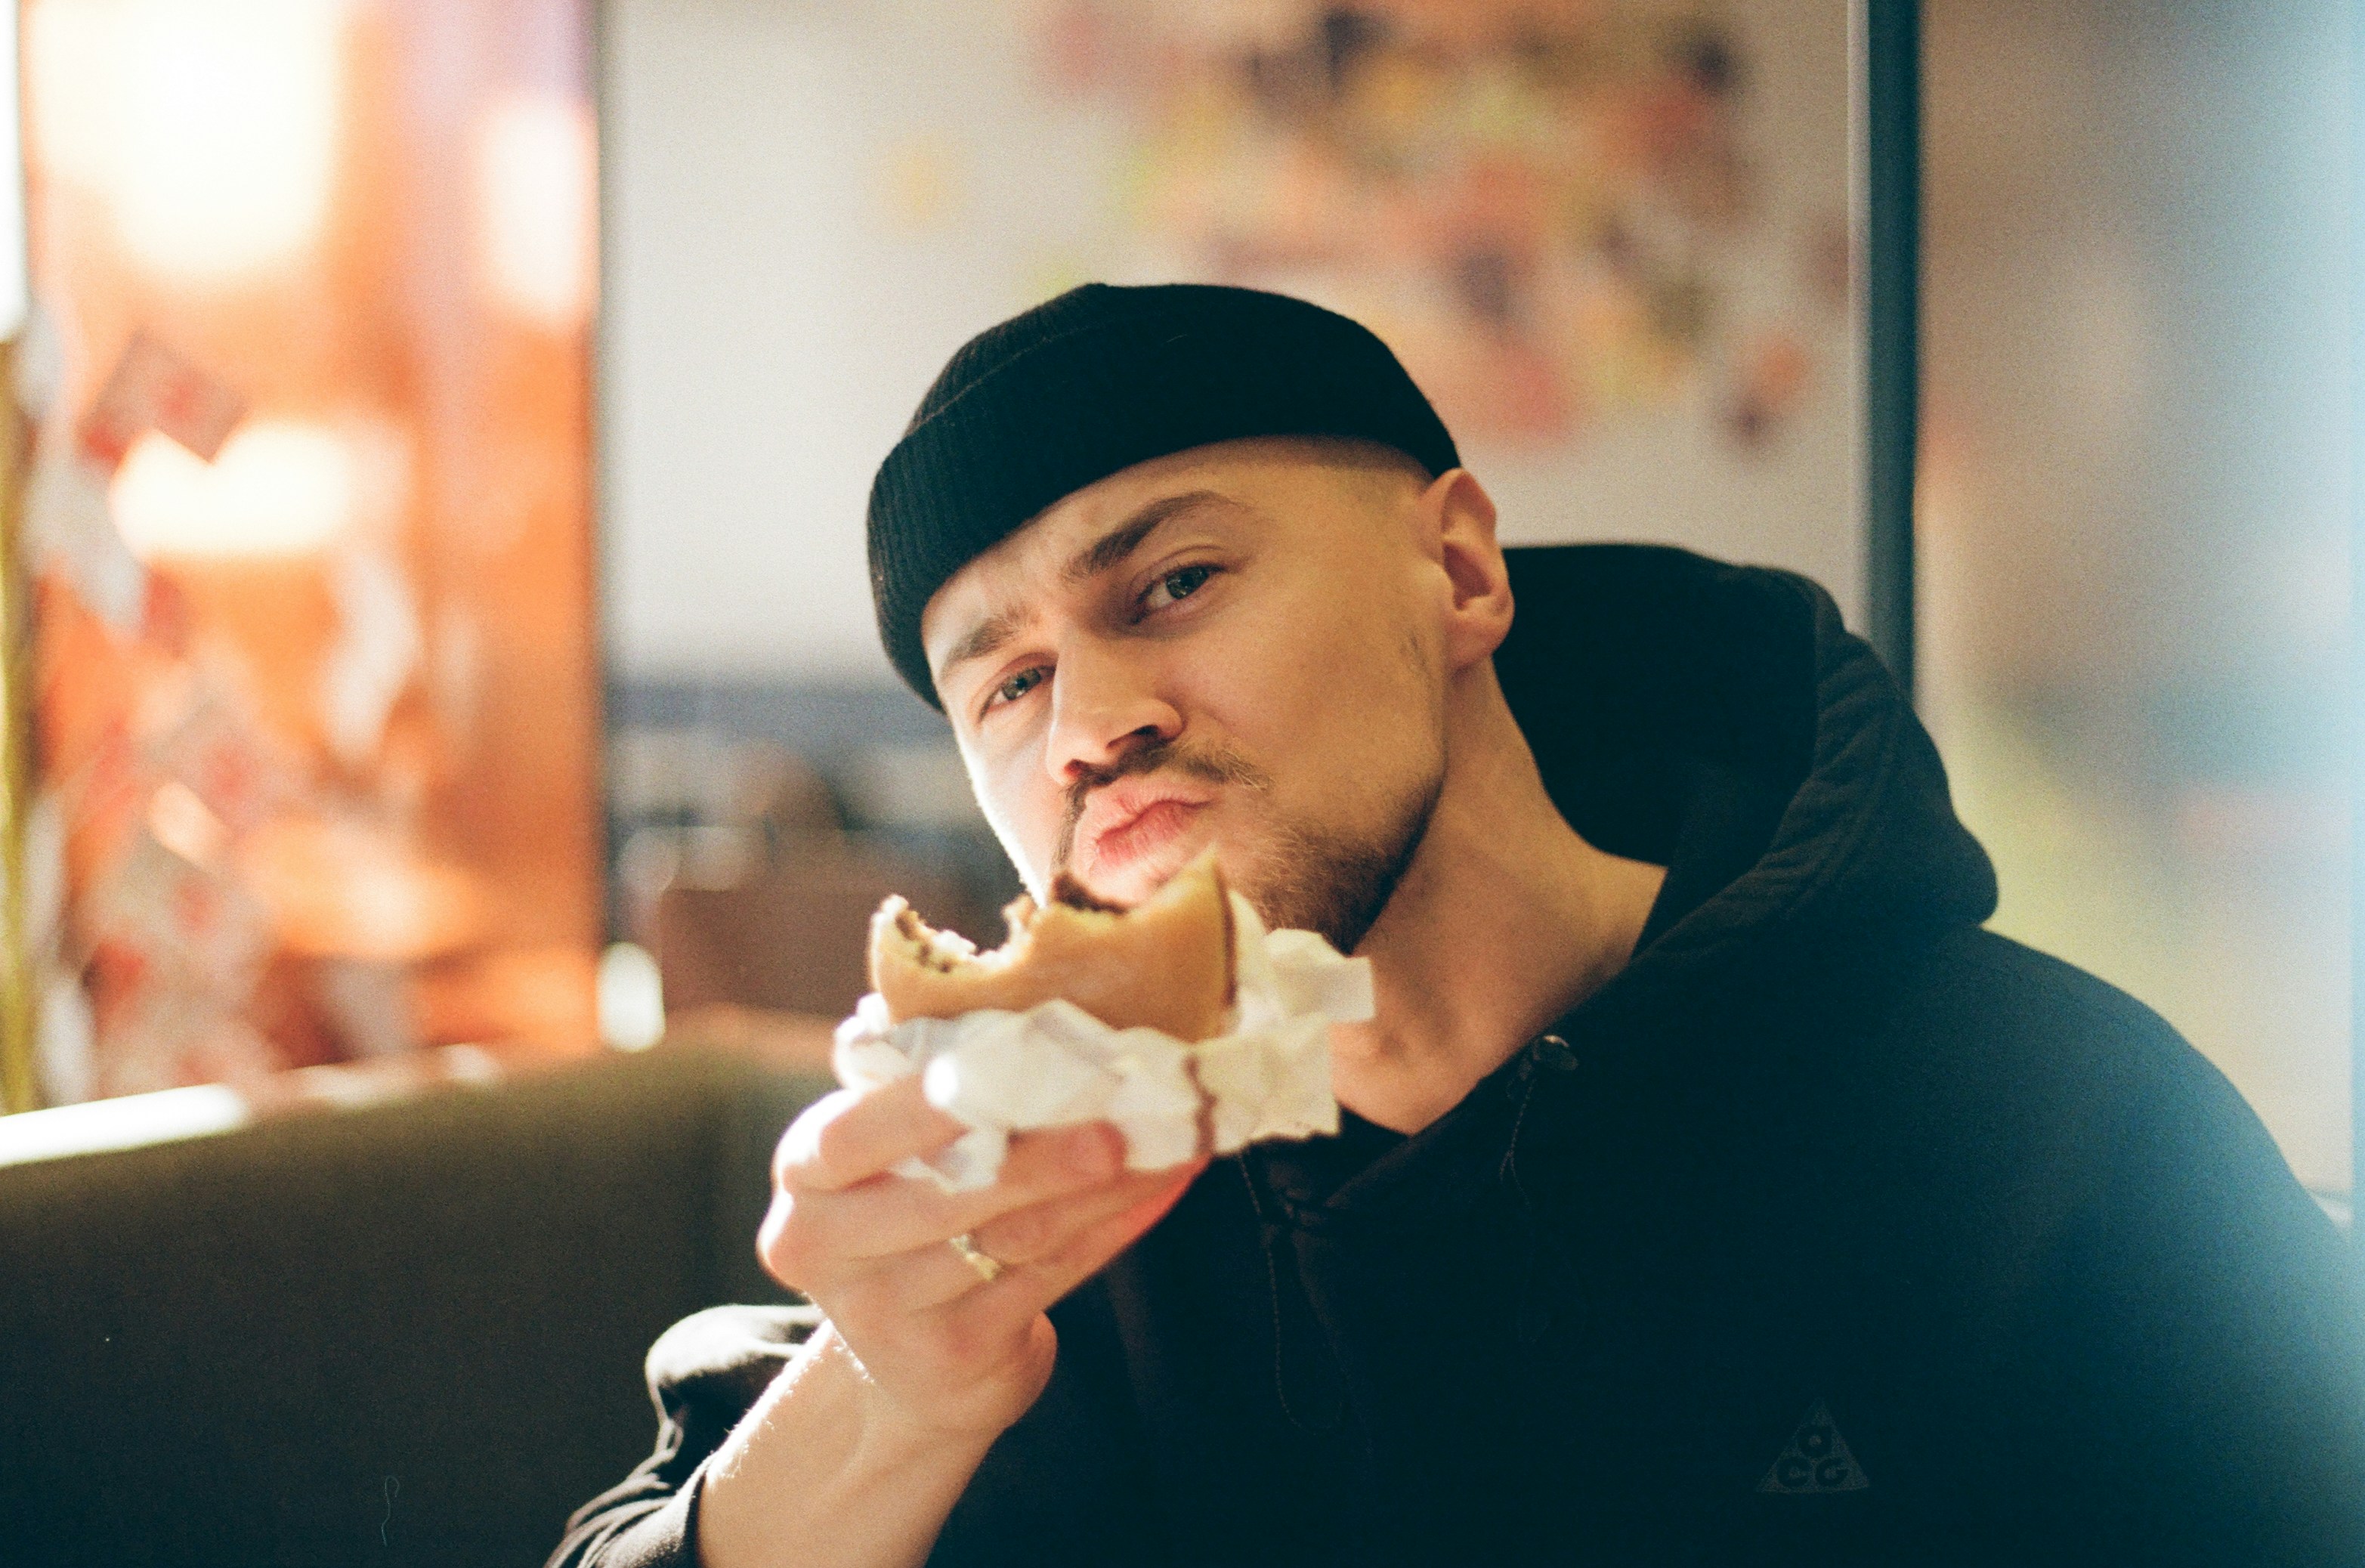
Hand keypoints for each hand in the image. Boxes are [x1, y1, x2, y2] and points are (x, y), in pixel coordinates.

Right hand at [759, 1075, 1202, 1440]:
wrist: (906, 1365)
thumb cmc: (909, 1209)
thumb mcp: (886, 1152)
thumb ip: (924, 1087)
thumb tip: (1027, 1005)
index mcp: (805, 1174)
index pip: (854, 1136)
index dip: (925, 1107)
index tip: (1006, 1065)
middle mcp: (827, 1249)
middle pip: (950, 1193)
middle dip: (1045, 1153)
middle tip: (1124, 1113)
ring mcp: (889, 1314)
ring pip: (1015, 1234)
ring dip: (1102, 1186)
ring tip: (1168, 1139)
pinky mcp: (956, 1355)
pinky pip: (1052, 1276)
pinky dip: (1112, 1227)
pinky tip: (1160, 1188)